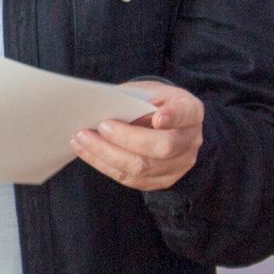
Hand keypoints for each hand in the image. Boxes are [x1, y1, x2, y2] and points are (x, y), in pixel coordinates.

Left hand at [71, 81, 204, 190]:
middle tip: (100, 126)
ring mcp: (179, 165)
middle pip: (164, 146)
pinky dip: (104, 164)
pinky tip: (86, 151)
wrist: (162, 122)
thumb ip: (132, 98)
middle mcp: (190, 140)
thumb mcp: (147, 91)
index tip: (158, 117)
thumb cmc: (151, 102)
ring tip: (81, 139)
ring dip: (107, 154)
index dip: (174, 116)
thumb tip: (101, 109)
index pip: (186, 114)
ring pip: (143, 168)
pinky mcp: (161, 181)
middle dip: (127, 138)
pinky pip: (131, 179)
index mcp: (191, 111)